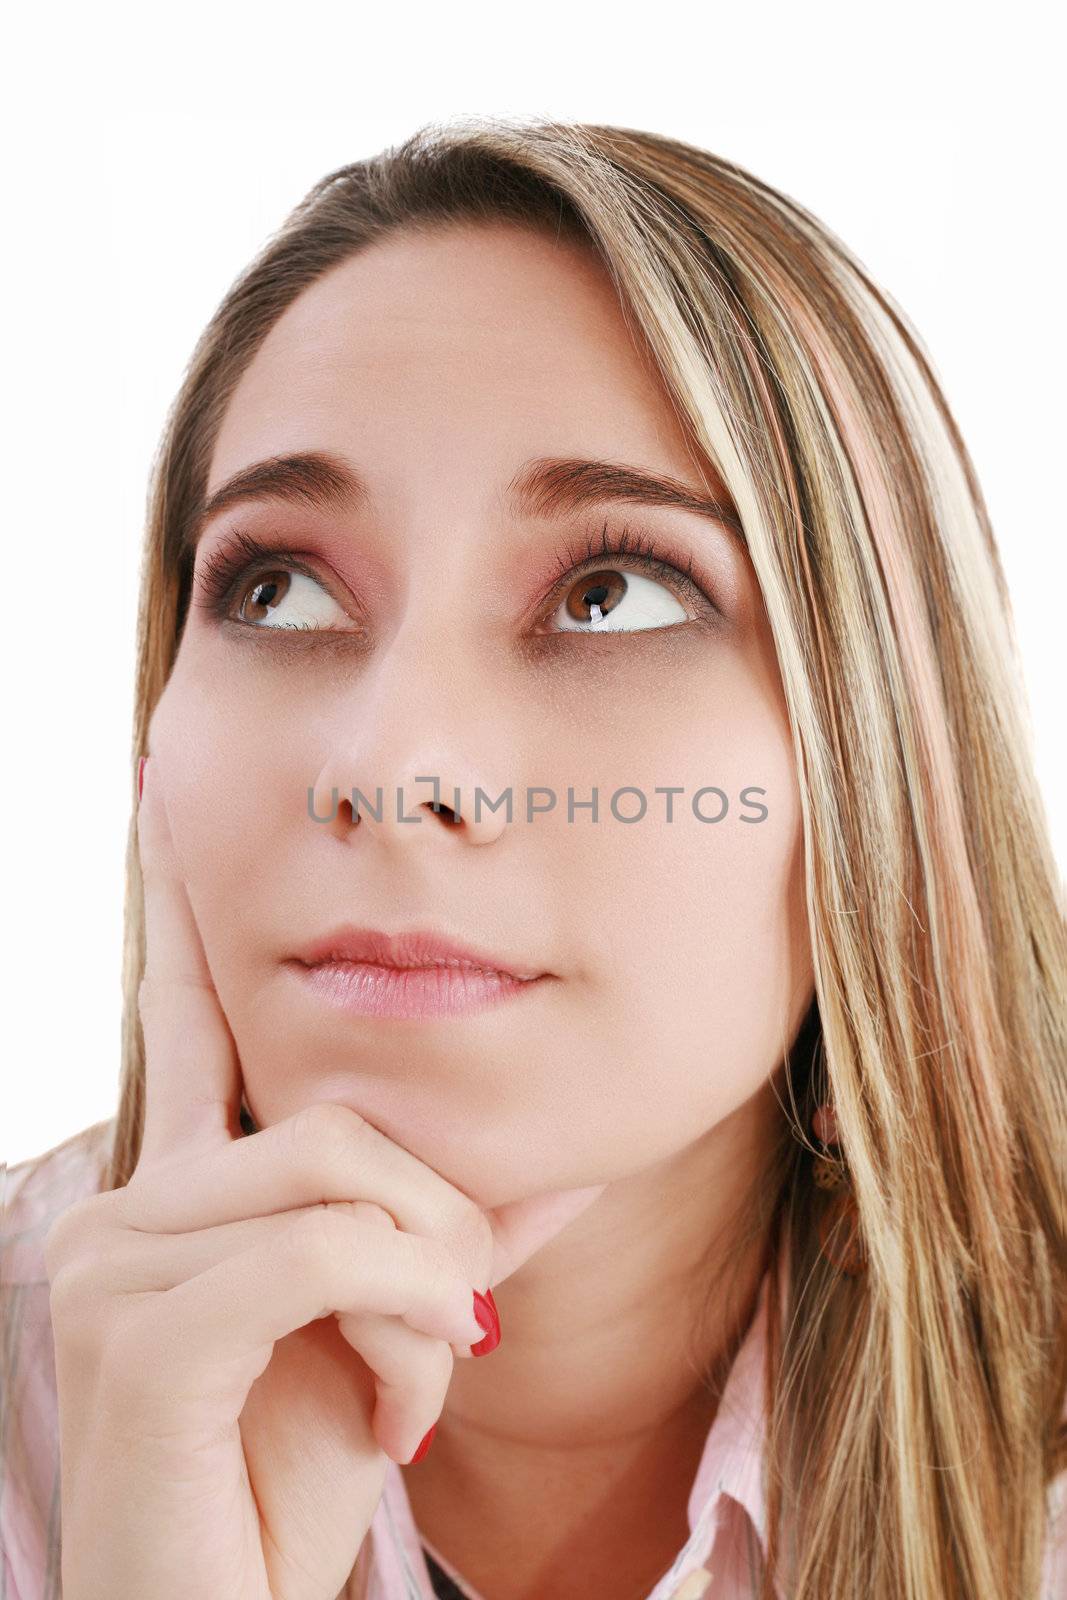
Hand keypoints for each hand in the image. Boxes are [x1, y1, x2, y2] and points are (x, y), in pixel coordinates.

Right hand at [43, 754, 605, 1599]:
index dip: (174, 909)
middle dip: (433, 1219)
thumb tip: (558, 1151)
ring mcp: (110, 1267)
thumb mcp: (386, 1330)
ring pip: (344, 1178)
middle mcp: (122, 1205)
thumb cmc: (287, 1482)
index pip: (183, 1016)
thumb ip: (450, 1228)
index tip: (165, 796)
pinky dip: (402, 1323)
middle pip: (339, 1114)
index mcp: (173, 1192)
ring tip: (418, 1381)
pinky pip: (327, 1255)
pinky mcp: (138, 1338)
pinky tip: (396, 1410)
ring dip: (426, 1288)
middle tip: (448, 1328)